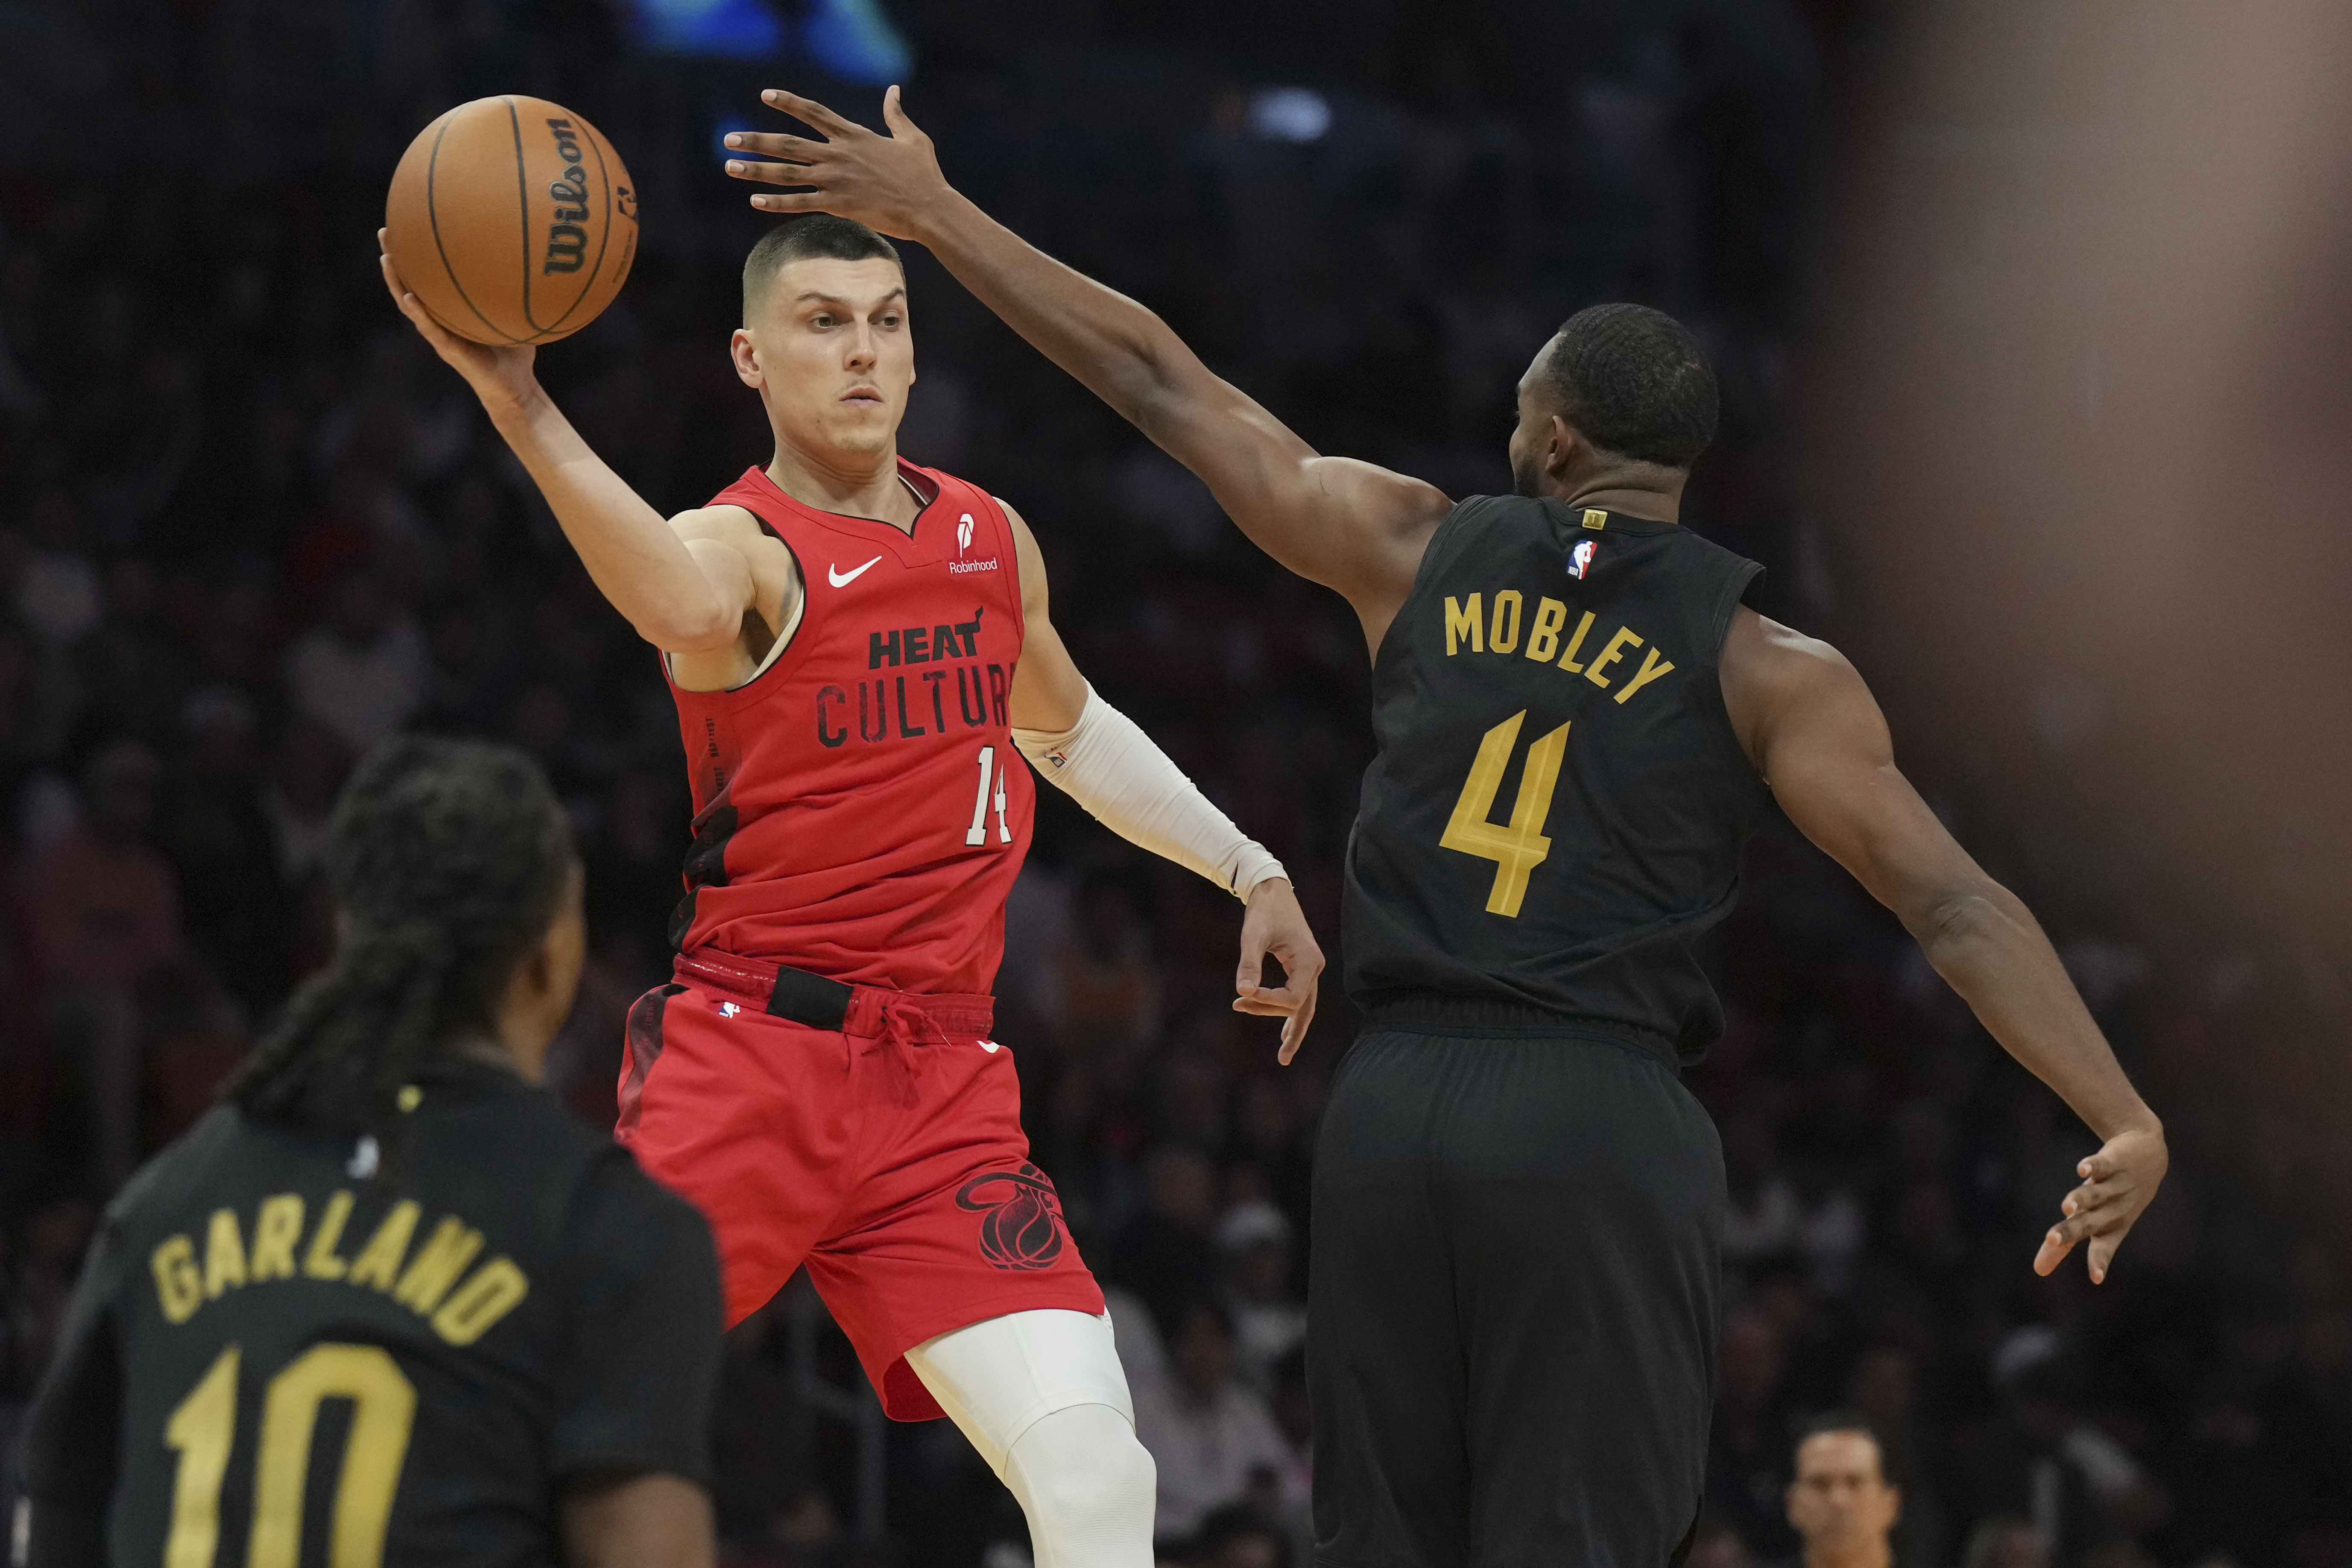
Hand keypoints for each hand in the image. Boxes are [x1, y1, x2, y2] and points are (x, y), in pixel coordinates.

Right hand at [378, 230, 539, 413]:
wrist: (515, 389)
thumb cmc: (515, 353)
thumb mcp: (516, 315)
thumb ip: (517, 292)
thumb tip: (533, 259)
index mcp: (450, 311)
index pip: (428, 278)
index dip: (415, 255)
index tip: (406, 225)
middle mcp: (439, 320)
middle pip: (410, 284)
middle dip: (396, 258)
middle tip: (385, 231)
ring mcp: (440, 335)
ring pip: (409, 304)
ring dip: (396, 282)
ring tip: (386, 257)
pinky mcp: (448, 350)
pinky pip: (430, 329)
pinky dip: (419, 314)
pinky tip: (409, 297)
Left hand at [722, 85, 952, 239]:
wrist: (930, 207)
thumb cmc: (924, 175)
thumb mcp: (913, 137)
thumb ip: (896, 114)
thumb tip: (893, 90)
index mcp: (854, 135)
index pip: (814, 112)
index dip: (788, 102)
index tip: (765, 94)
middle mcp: (838, 155)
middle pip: (788, 143)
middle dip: (756, 140)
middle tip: (729, 138)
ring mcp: (836, 180)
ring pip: (787, 172)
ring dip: (756, 169)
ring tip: (730, 166)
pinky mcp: (838, 205)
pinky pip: (800, 203)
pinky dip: (776, 202)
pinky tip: (755, 200)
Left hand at [1231, 878, 1323, 1065]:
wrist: (1272, 890)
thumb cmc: (1263, 911)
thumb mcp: (1252, 935)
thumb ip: (1249, 963)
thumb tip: (1242, 991)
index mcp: (1307, 960)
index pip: (1292, 998)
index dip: (1268, 1002)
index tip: (1243, 995)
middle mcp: (1313, 967)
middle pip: (1302, 1008)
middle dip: (1282, 1024)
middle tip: (1257, 1029)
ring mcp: (1309, 968)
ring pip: (1304, 1007)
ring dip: (1291, 1028)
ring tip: (1284, 1055)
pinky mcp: (1301, 967)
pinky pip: (1299, 998)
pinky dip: (1291, 1015)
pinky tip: (1285, 1034)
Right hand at [2033, 1122, 2167, 1282]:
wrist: (2150, 1160)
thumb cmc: (2114, 1200)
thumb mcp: (2091, 1222)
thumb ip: (2063, 1246)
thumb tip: (2038, 1272)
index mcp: (2111, 1228)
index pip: (2102, 1248)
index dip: (2098, 1262)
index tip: (2096, 1278)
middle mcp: (2114, 1210)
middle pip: (2089, 1223)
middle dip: (2070, 1231)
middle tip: (2051, 1239)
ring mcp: (2115, 1186)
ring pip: (2096, 1195)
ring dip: (2081, 1200)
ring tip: (2067, 1207)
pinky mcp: (2113, 1162)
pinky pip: (2102, 1165)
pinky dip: (2092, 1167)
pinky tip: (2082, 1170)